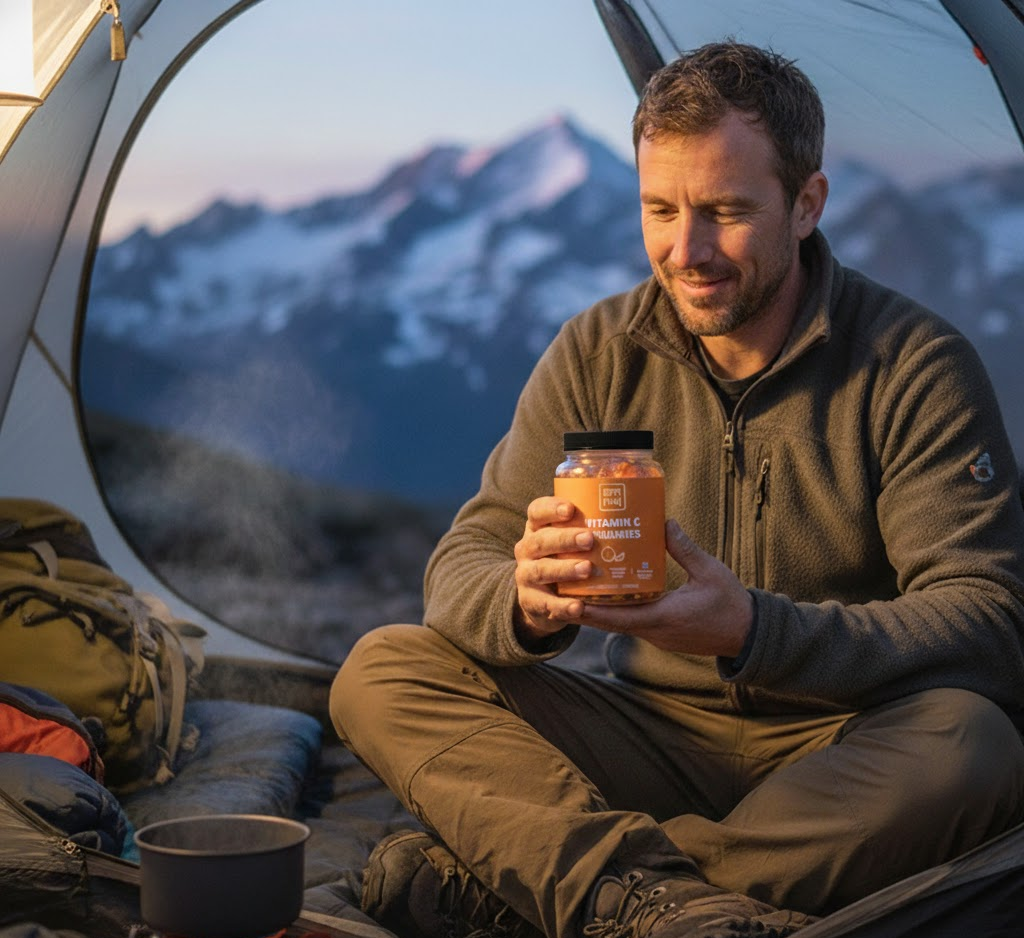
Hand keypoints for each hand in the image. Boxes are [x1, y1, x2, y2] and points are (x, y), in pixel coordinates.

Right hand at [513, 496, 594, 644]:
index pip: (537, 511)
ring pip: (541, 571)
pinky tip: (579, 607)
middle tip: (589, 539)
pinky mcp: (532, 602)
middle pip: (540, 540)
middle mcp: (527, 549)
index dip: (550, 508)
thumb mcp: (576, 541)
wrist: (545, 600)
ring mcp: (526, 576)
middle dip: (564, 539)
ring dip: (564, 569)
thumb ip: (605, 529)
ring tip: (587, 569)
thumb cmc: (569, 559)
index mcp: (538, 528)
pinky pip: (546, 604)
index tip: (571, 509)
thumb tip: (662, 522)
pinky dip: (562, 606)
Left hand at [578, 519, 753, 657]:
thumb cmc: (731, 603)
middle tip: (557, 592)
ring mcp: (655, 634)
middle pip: (607, 623)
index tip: (566, 600)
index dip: (589, 611)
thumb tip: (664, 521)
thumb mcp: (710, 571)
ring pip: (616, 624)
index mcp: (662, 617)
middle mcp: (653, 630)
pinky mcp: (659, 632)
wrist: (748, 634)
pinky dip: (613, 611)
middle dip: (582, 610)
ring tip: (572, 591)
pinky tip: (604, 594)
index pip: (617, 618)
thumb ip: (685, 548)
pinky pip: (629, 622)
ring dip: (595, 611)